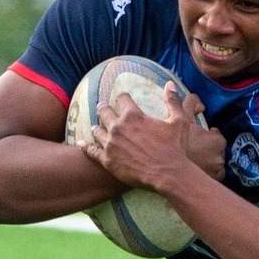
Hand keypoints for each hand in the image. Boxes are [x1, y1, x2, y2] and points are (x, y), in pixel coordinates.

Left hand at [84, 85, 200, 195]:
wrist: (168, 174)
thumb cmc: (175, 148)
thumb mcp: (179, 121)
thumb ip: (173, 101)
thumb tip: (169, 84)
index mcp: (133, 115)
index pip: (121, 99)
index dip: (122, 97)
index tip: (122, 98)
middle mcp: (118, 127)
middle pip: (104, 111)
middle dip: (103, 108)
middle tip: (102, 108)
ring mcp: (111, 144)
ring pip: (96, 130)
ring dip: (96, 127)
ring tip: (95, 127)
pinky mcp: (107, 160)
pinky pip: (91, 151)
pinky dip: (85, 146)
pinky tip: (80, 144)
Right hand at [179, 92, 225, 181]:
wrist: (164, 174)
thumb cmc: (172, 143)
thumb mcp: (176, 119)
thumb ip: (178, 102)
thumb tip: (171, 84)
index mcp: (216, 141)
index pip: (217, 137)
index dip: (210, 135)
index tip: (201, 136)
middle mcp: (220, 158)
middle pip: (217, 152)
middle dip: (209, 151)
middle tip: (196, 149)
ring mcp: (215, 174)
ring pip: (215, 167)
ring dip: (208, 165)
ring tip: (196, 162)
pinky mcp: (208, 185)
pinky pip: (210, 180)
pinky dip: (205, 177)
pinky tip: (195, 174)